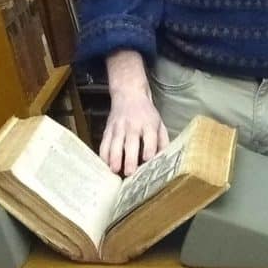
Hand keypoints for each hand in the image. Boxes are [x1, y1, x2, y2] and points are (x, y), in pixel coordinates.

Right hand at [100, 50, 167, 175]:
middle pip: (131, 144)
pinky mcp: (108, 130)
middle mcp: (133, 126)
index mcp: (149, 125)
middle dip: (129, 160)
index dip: (149, 152)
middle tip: (129, 174)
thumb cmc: (147, 113)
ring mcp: (118, 128)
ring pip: (114, 145)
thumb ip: (163, 142)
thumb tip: (165, 161)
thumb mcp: (159, 124)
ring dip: (114, 159)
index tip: (147, 162)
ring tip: (115, 171)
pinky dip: (103, 156)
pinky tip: (105, 165)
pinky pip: (104, 144)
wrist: (129, 94)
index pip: (150, 141)